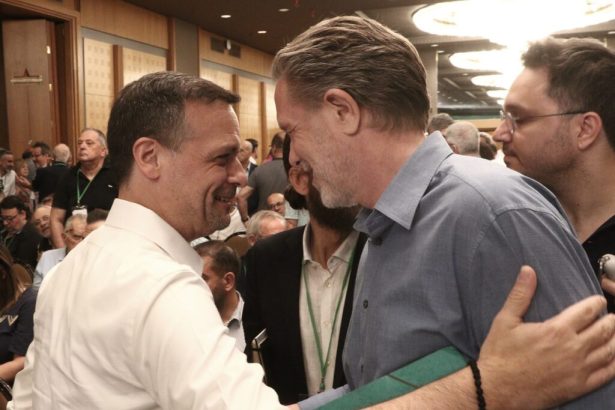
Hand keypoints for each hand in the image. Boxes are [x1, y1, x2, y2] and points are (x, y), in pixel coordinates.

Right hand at [479, 266, 614, 408]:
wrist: (497, 389)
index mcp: (556, 330)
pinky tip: (614, 357)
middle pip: (603, 330)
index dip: (595, 303)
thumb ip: (520, 294)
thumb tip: (528, 270)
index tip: (597, 300)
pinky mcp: (579, 387)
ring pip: (609, 351)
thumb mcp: (505, 320)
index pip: (587, 311)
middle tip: (609, 316)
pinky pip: (607, 374)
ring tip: (613, 332)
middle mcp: (573, 349)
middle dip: (609, 320)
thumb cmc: (499, 354)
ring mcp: (579, 370)